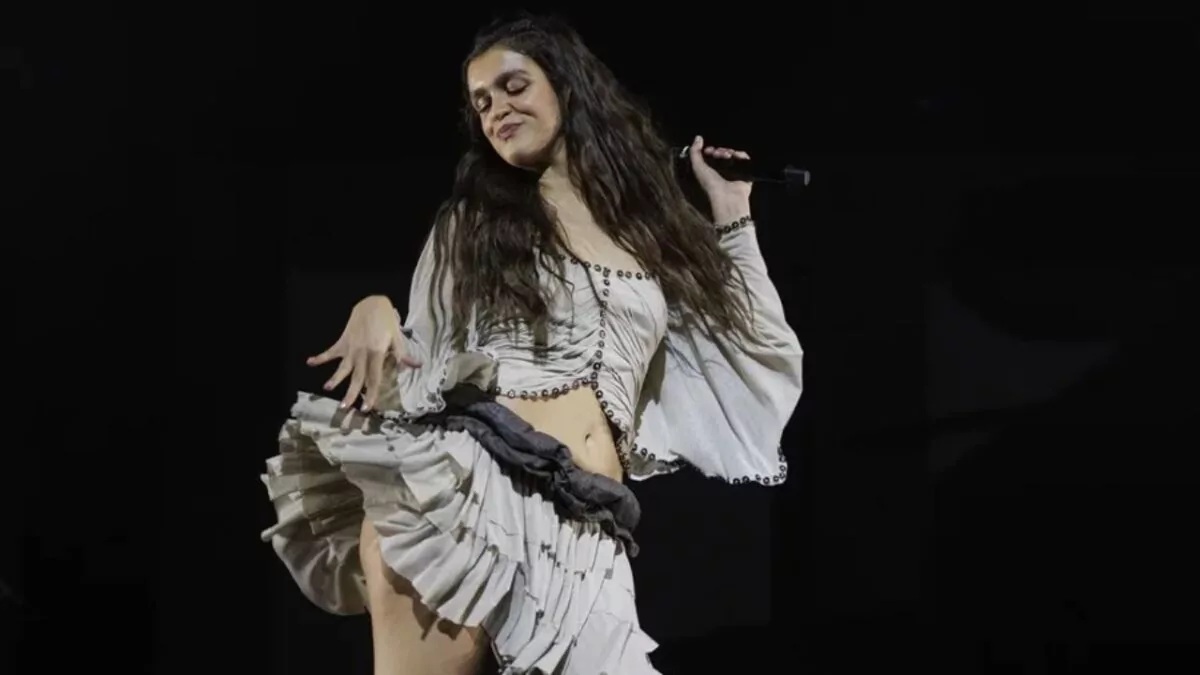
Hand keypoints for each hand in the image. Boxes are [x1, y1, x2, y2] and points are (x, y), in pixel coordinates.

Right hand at [306, 295, 421, 410]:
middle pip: (357, 377)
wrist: (372, 303)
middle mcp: (362, 353)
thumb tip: (416, 367)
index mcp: (377, 353)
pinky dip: (320, 357)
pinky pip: (330, 351)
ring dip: (335, 378)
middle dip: (351, 393)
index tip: (368, 407)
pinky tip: (309, 362)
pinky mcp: (343, 341)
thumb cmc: (387, 321)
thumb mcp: (397, 337)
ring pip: (343, 367)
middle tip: (345, 408)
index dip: (372, 393)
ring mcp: (351, 347)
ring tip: (327, 388)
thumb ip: (403, 354)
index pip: (374, 377)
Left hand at [686, 135, 752, 222]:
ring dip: (729, 151)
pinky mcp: (745, 172)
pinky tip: (736, 156)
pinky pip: (744, 158)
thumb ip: (694, 152)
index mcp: (709, 171)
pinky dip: (741, 155)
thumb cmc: (710, 185)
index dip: (710, 150)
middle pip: (722, 153)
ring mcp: (734, 172)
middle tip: (718, 154)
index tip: (709, 150)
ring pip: (733, 154)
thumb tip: (698, 137)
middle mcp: (721, 171)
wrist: (728, 197)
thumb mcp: (697, 168)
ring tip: (727, 156)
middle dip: (720, 150)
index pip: (710, 155)